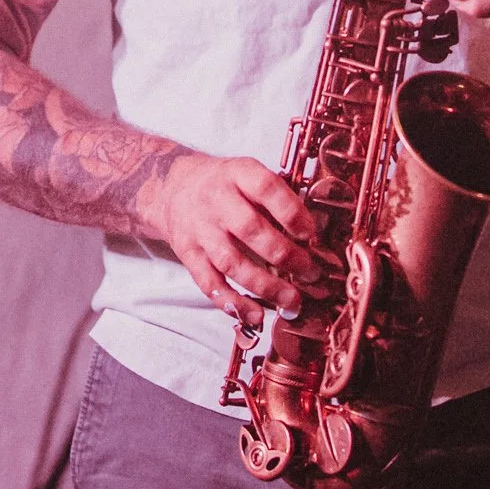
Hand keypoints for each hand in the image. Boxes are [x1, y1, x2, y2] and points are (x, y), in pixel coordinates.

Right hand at [148, 152, 335, 332]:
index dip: (292, 212)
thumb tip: (315, 232)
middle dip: (285, 255)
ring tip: (292, 300)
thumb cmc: (226, 185)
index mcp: (238, 173)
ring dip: (265, 285)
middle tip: (311, 272)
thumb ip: (278, 197)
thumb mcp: (249, 174)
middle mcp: (216, 200)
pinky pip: (210, 283)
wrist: (174, 188)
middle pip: (250, 230)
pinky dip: (234, 303)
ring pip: (232, 262)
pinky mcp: (188, 255)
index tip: (312, 234)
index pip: (266, 188)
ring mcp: (200, 229)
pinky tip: (256, 315)